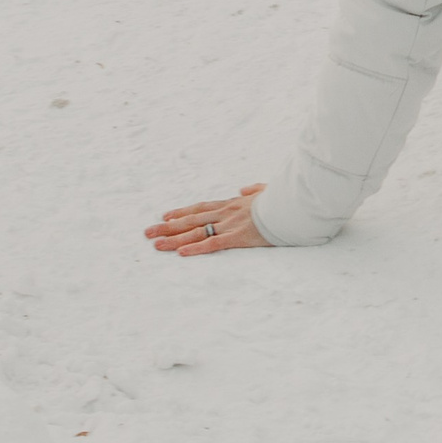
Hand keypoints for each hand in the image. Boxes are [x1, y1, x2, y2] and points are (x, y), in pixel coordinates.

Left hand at [145, 184, 271, 254]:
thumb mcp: (266, 190)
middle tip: (148, 232)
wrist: (293, 202)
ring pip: (196, 232)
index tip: (166, 216)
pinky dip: (196, 248)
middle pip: (191, 220)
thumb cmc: (283, 198)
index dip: (182, 212)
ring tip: (155, 244)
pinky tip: (181, 253)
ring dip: (174, 238)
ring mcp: (230, 224)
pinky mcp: (238, 237)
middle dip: (168, 226)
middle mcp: (226, 213)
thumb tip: (244, 189)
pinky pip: (213, 244)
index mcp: (232, 204)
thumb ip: (254, 190)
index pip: (201, 208)